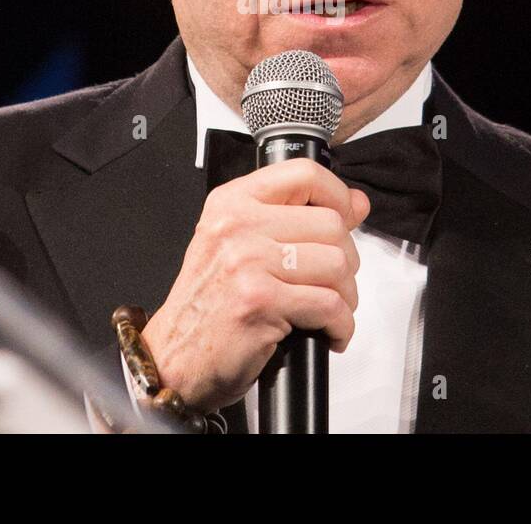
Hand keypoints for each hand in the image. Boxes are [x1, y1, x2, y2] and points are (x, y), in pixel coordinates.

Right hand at [139, 158, 369, 413]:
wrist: (175, 356)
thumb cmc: (210, 304)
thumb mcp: (242, 245)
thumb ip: (297, 218)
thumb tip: (356, 203)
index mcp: (232, 203)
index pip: (303, 174)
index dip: (338, 196)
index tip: (347, 218)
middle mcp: (237, 225)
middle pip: (331, 225)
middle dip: (347, 261)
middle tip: (335, 284)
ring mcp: (247, 262)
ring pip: (336, 265)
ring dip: (346, 296)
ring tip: (331, 310)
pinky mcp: (260, 301)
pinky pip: (329, 306)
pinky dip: (340, 326)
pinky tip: (329, 333)